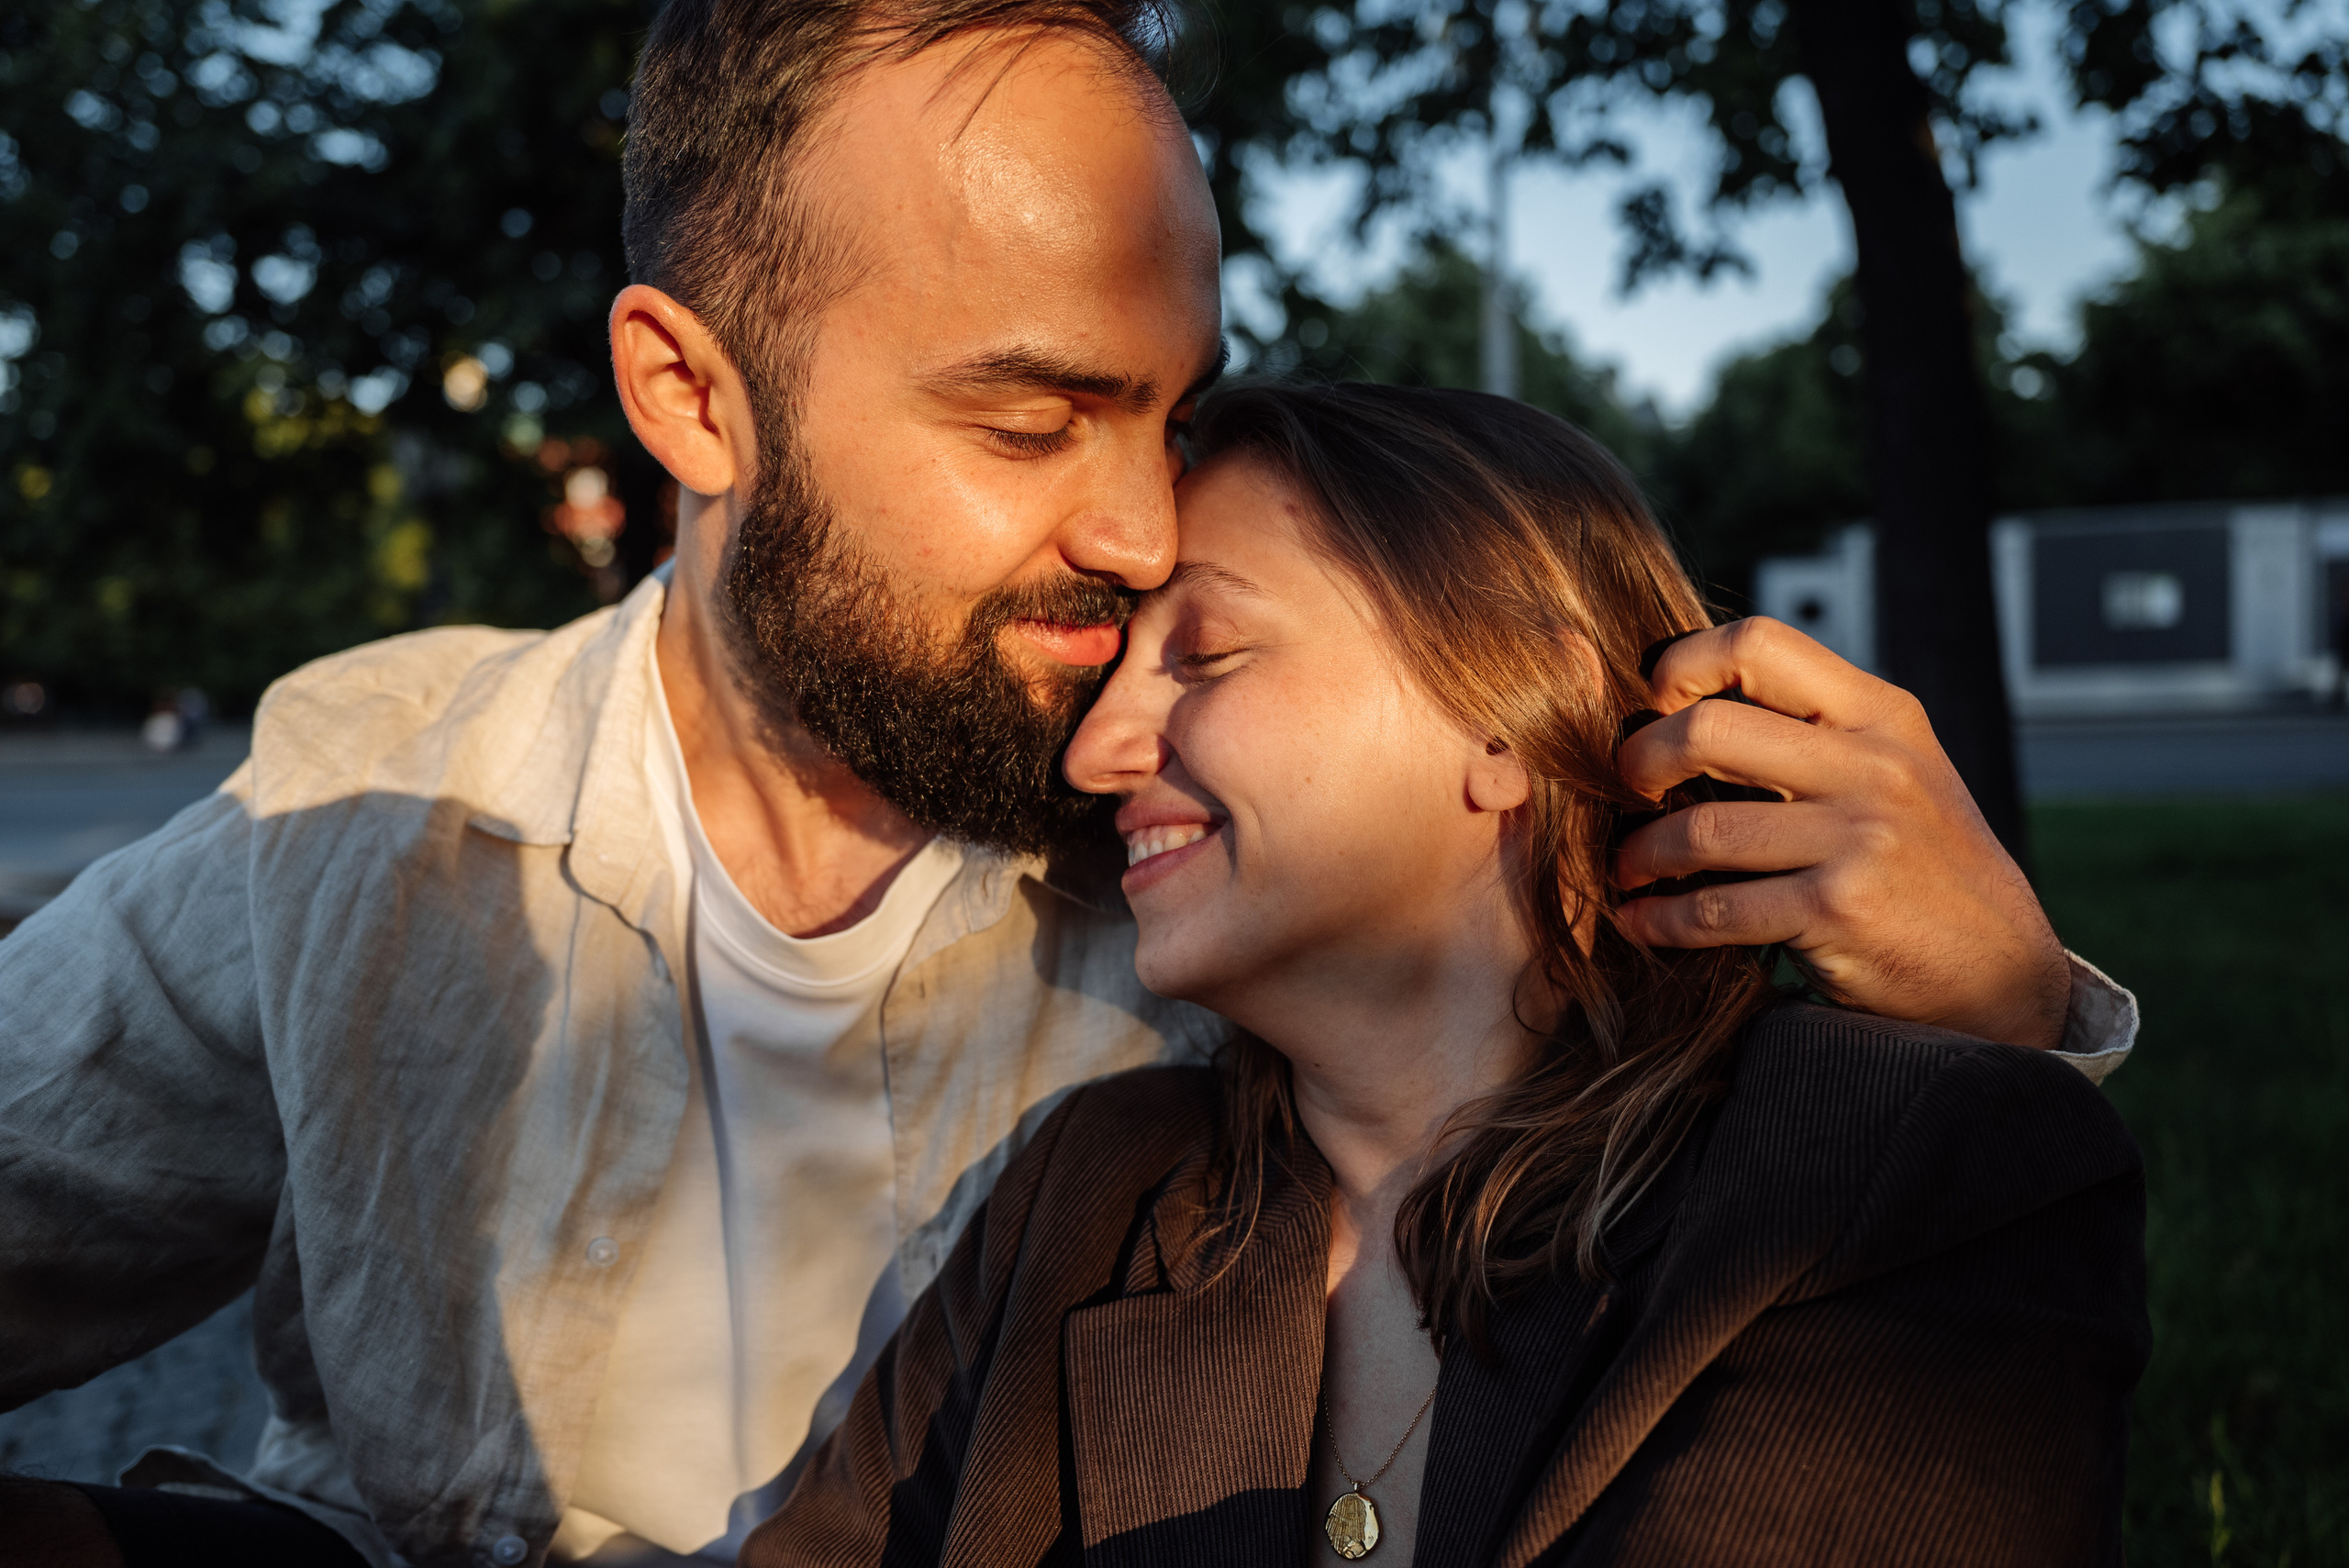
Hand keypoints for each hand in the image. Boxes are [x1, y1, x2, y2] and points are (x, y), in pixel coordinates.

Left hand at [1612, 618, 2070, 1051]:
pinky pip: (1716, 910)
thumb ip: (1813, 734)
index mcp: (1881, 715)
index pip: (1758, 643)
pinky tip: (1642, 922)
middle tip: (1624, 791)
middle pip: (1707, 728)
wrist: (2003, 971)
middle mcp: (1873, 765)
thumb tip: (1681, 705)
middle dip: (1638, 763)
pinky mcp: (1839, 910)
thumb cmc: (1925, 868)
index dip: (1681, 665)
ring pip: (1700, 830)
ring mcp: (1860, 838)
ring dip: (1639, 855)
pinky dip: (1662, 921)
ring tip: (1626, 869)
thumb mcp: (1894, 773)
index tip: (1652, 708)